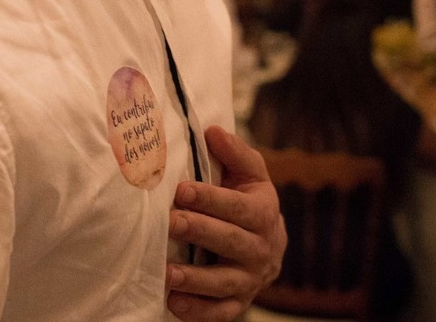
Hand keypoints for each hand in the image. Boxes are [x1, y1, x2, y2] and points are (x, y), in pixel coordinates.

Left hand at [165, 126, 285, 320]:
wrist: (268, 243)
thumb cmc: (246, 199)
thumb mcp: (248, 173)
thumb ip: (234, 153)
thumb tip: (213, 131)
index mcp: (262, 213)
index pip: (238, 207)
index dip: (210, 199)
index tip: (181, 191)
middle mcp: (260, 249)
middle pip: (230, 242)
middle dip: (199, 231)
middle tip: (170, 223)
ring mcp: (250, 279)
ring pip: (225, 282)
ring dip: (196, 279)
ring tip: (167, 273)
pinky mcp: (239, 301)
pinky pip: (222, 311)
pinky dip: (200, 311)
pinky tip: (175, 304)